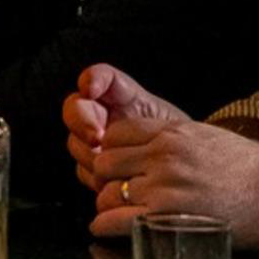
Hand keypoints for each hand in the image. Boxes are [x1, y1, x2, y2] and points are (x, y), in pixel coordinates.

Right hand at [63, 62, 182, 190]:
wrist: (183, 177)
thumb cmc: (182, 147)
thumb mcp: (175, 127)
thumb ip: (153, 118)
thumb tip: (141, 124)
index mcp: (123, 97)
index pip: (102, 78)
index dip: (93, 79)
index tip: (91, 88)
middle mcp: (103, 115)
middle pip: (75, 109)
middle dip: (82, 121)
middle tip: (97, 137)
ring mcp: (94, 142)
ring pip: (76, 143)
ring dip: (90, 153)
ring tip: (117, 164)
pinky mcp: (94, 168)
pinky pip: (83, 171)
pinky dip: (97, 176)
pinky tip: (115, 180)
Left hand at [87, 101, 258, 247]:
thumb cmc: (254, 171)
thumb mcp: (209, 139)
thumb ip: (173, 141)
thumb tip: (143, 150)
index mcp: (173, 133)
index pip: (116, 134)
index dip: (113, 151)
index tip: (118, 164)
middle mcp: (164, 156)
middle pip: (105, 163)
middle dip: (107, 178)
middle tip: (117, 190)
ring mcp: (164, 187)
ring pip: (106, 193)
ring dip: (108, 204)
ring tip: (119, 212)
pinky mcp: (166, 217)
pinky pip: (115, 221)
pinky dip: (104, 226)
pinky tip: (106, 228)